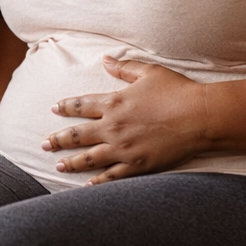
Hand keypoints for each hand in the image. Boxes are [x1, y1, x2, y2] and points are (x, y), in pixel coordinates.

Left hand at [44, 56, 208, 183]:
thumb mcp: (149, 72)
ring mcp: (123, 148)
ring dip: (71, 162)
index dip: (66, 107)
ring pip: (89, 158)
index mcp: (113, 102)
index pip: (80, 106)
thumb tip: (105, 59)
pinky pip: (111, 176)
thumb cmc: (177, 91)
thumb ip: (124, 67)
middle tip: (44, 143)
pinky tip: (87, 185)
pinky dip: (97, 182)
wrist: (201, 116)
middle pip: (77, 135)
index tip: (54, 109)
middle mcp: (112, 126)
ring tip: (59, 165)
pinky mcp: (137, 165)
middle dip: (58, 139)